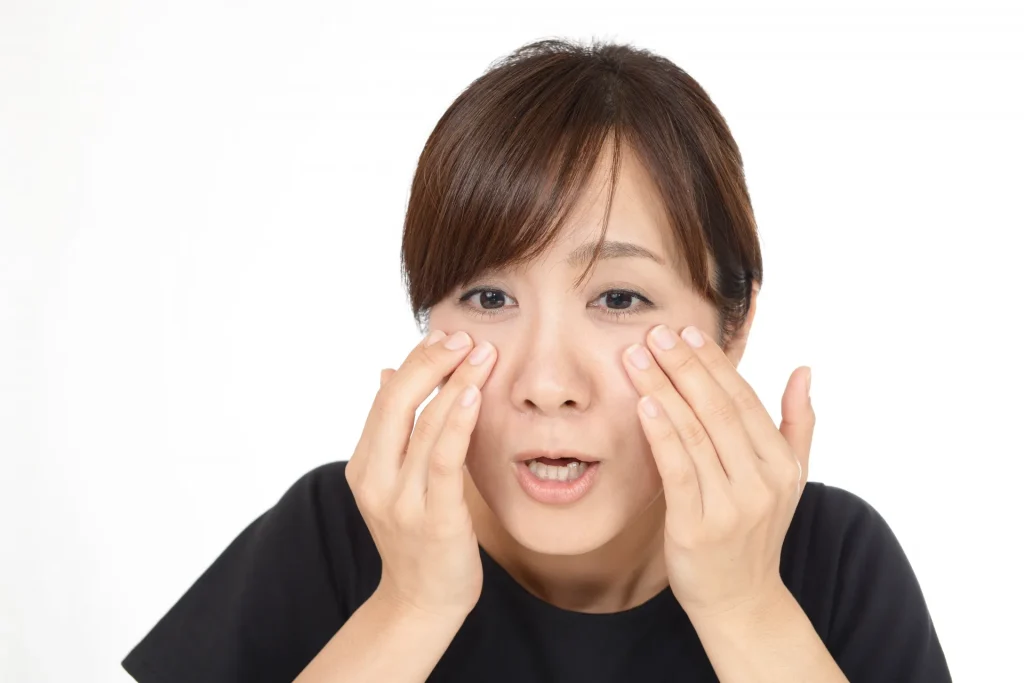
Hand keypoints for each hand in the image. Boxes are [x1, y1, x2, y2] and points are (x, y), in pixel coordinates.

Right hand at [345, 329, 496, 621]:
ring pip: (425, 427)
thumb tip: (388, 372)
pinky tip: (473, 395)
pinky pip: (443, 461)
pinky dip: (457, 423)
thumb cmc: (416, 537)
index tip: (447, 336)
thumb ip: (393, 430)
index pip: (387, 398)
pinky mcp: (434, 519)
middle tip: (466, 338)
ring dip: (455, 383)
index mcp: (364, 465)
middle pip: (397, 403)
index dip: (417, 361)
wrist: (420, 602)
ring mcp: (401, 501)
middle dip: (432, 362)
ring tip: (482, 354)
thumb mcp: (395, 480)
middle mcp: (375, 480)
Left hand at [623, 324, 812, 618]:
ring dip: (663, 390)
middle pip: (717, 410)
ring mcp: (731, 505)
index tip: (687, 332)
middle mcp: (761, 481)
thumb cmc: (756, 532)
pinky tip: (644, 404)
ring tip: (637, 357)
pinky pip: (678, 469)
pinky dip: (662, 434)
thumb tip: (804, 371)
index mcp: (782, 463)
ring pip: (694, 433)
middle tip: (655, 333)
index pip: (743, 400)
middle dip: (683, 366)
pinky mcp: (697, 526)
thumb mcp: (790, 479)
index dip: (713, 363)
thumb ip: (798, 424)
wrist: (741, 600)